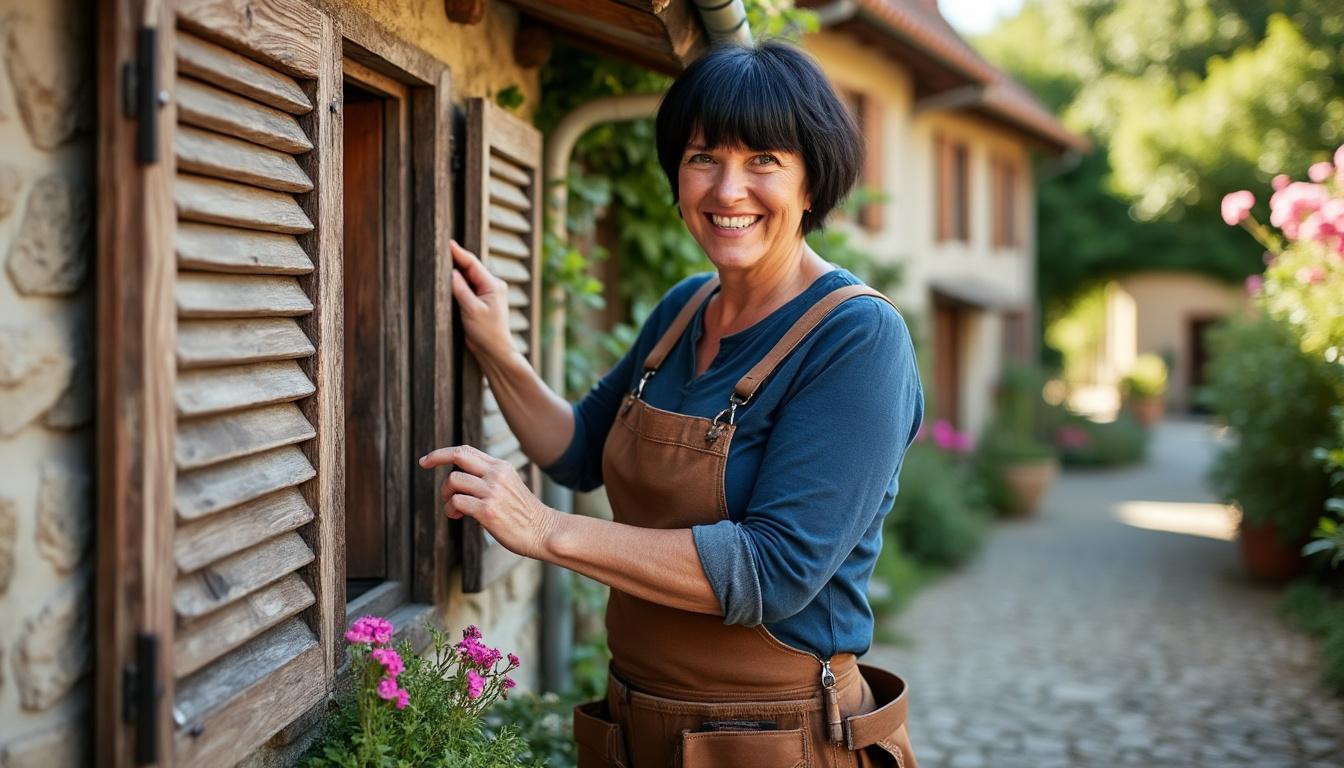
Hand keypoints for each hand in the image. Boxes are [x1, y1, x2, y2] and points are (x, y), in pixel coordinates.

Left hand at [418, 445, 556, 560]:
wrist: (544, 532)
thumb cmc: (524, 514)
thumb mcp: (509, 486)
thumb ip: (488, 478)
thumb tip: (458, 479)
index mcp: (501, 467)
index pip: (467, 451)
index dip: (443, 453)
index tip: (427, 459)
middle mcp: (496, 475)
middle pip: (458, 456)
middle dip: (436, 457)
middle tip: (424, 464)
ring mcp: (492, 492)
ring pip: (454, 481)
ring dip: (447, 495)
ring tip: (454, 508)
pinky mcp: (488, 511)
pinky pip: (456, 502)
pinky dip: (451, 510)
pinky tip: (458, 516)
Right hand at [450, 240, 514, 363]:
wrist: (494, 351)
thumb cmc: (486, 333)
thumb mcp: (471, 310)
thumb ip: (461, 290)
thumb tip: (452, 272)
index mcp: (493, 285)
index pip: (472, 264)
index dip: (458, 252)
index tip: (447, 243)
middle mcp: (492, 286)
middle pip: (470, 268)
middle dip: (455, 259)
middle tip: (439, 249)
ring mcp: (488, 293)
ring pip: (469, 277)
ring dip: (456, 271)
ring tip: (440, 260)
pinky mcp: (482, 301)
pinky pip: (468, 287)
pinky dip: (458, 283)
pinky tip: (447, 278)